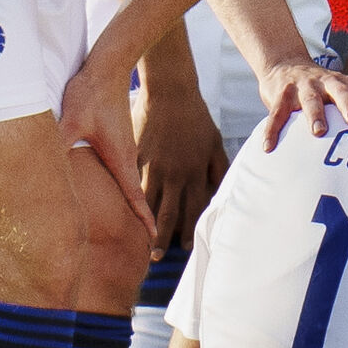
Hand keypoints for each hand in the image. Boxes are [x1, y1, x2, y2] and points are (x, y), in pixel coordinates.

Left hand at [59, 48, 153, 231]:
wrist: (109, 67)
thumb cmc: (90, 93)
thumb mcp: (70, 121)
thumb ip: (58, 144)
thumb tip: (41, 163)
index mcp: (119, 158)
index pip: (135, 196)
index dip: (144, 219)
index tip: (154, 239)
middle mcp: (126, 155)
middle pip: (133, 194)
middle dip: (139, 218)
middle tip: (145, 244)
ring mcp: (124, 146)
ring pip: (127, 181)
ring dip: (131, 201)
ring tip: (130, 222)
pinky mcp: (118, 138)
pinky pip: (121, 168)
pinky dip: (122, 184)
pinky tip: (111, 188)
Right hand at [133, 75, 227, 259]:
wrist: (171, 90)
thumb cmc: (197, 118)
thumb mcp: (215, 143)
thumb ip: (219, 170)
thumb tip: (223, 193)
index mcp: (195, 171)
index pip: (193, 208)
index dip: (189, 229)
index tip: (185, 247)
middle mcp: (174, 172)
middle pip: (168, 212)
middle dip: (162, 237)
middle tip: (156, 257)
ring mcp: (152, 164)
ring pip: (146, 200)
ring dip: (143, 222)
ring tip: (139, 239)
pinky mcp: (135, 155)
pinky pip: (130, 180)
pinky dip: (128, 197)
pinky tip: (123, 211)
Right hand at [258, 58, 347, 149]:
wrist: (283, 64)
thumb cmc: (321, 86)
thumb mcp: (341, 88)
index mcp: (344, 83)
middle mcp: (326, 83)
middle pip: (341, 91)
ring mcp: (303, 87)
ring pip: (310, 101)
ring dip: (315, 115)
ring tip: (318, 132)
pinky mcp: (281, 94)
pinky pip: (276, 114)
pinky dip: (272, 131)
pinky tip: (269, 147)